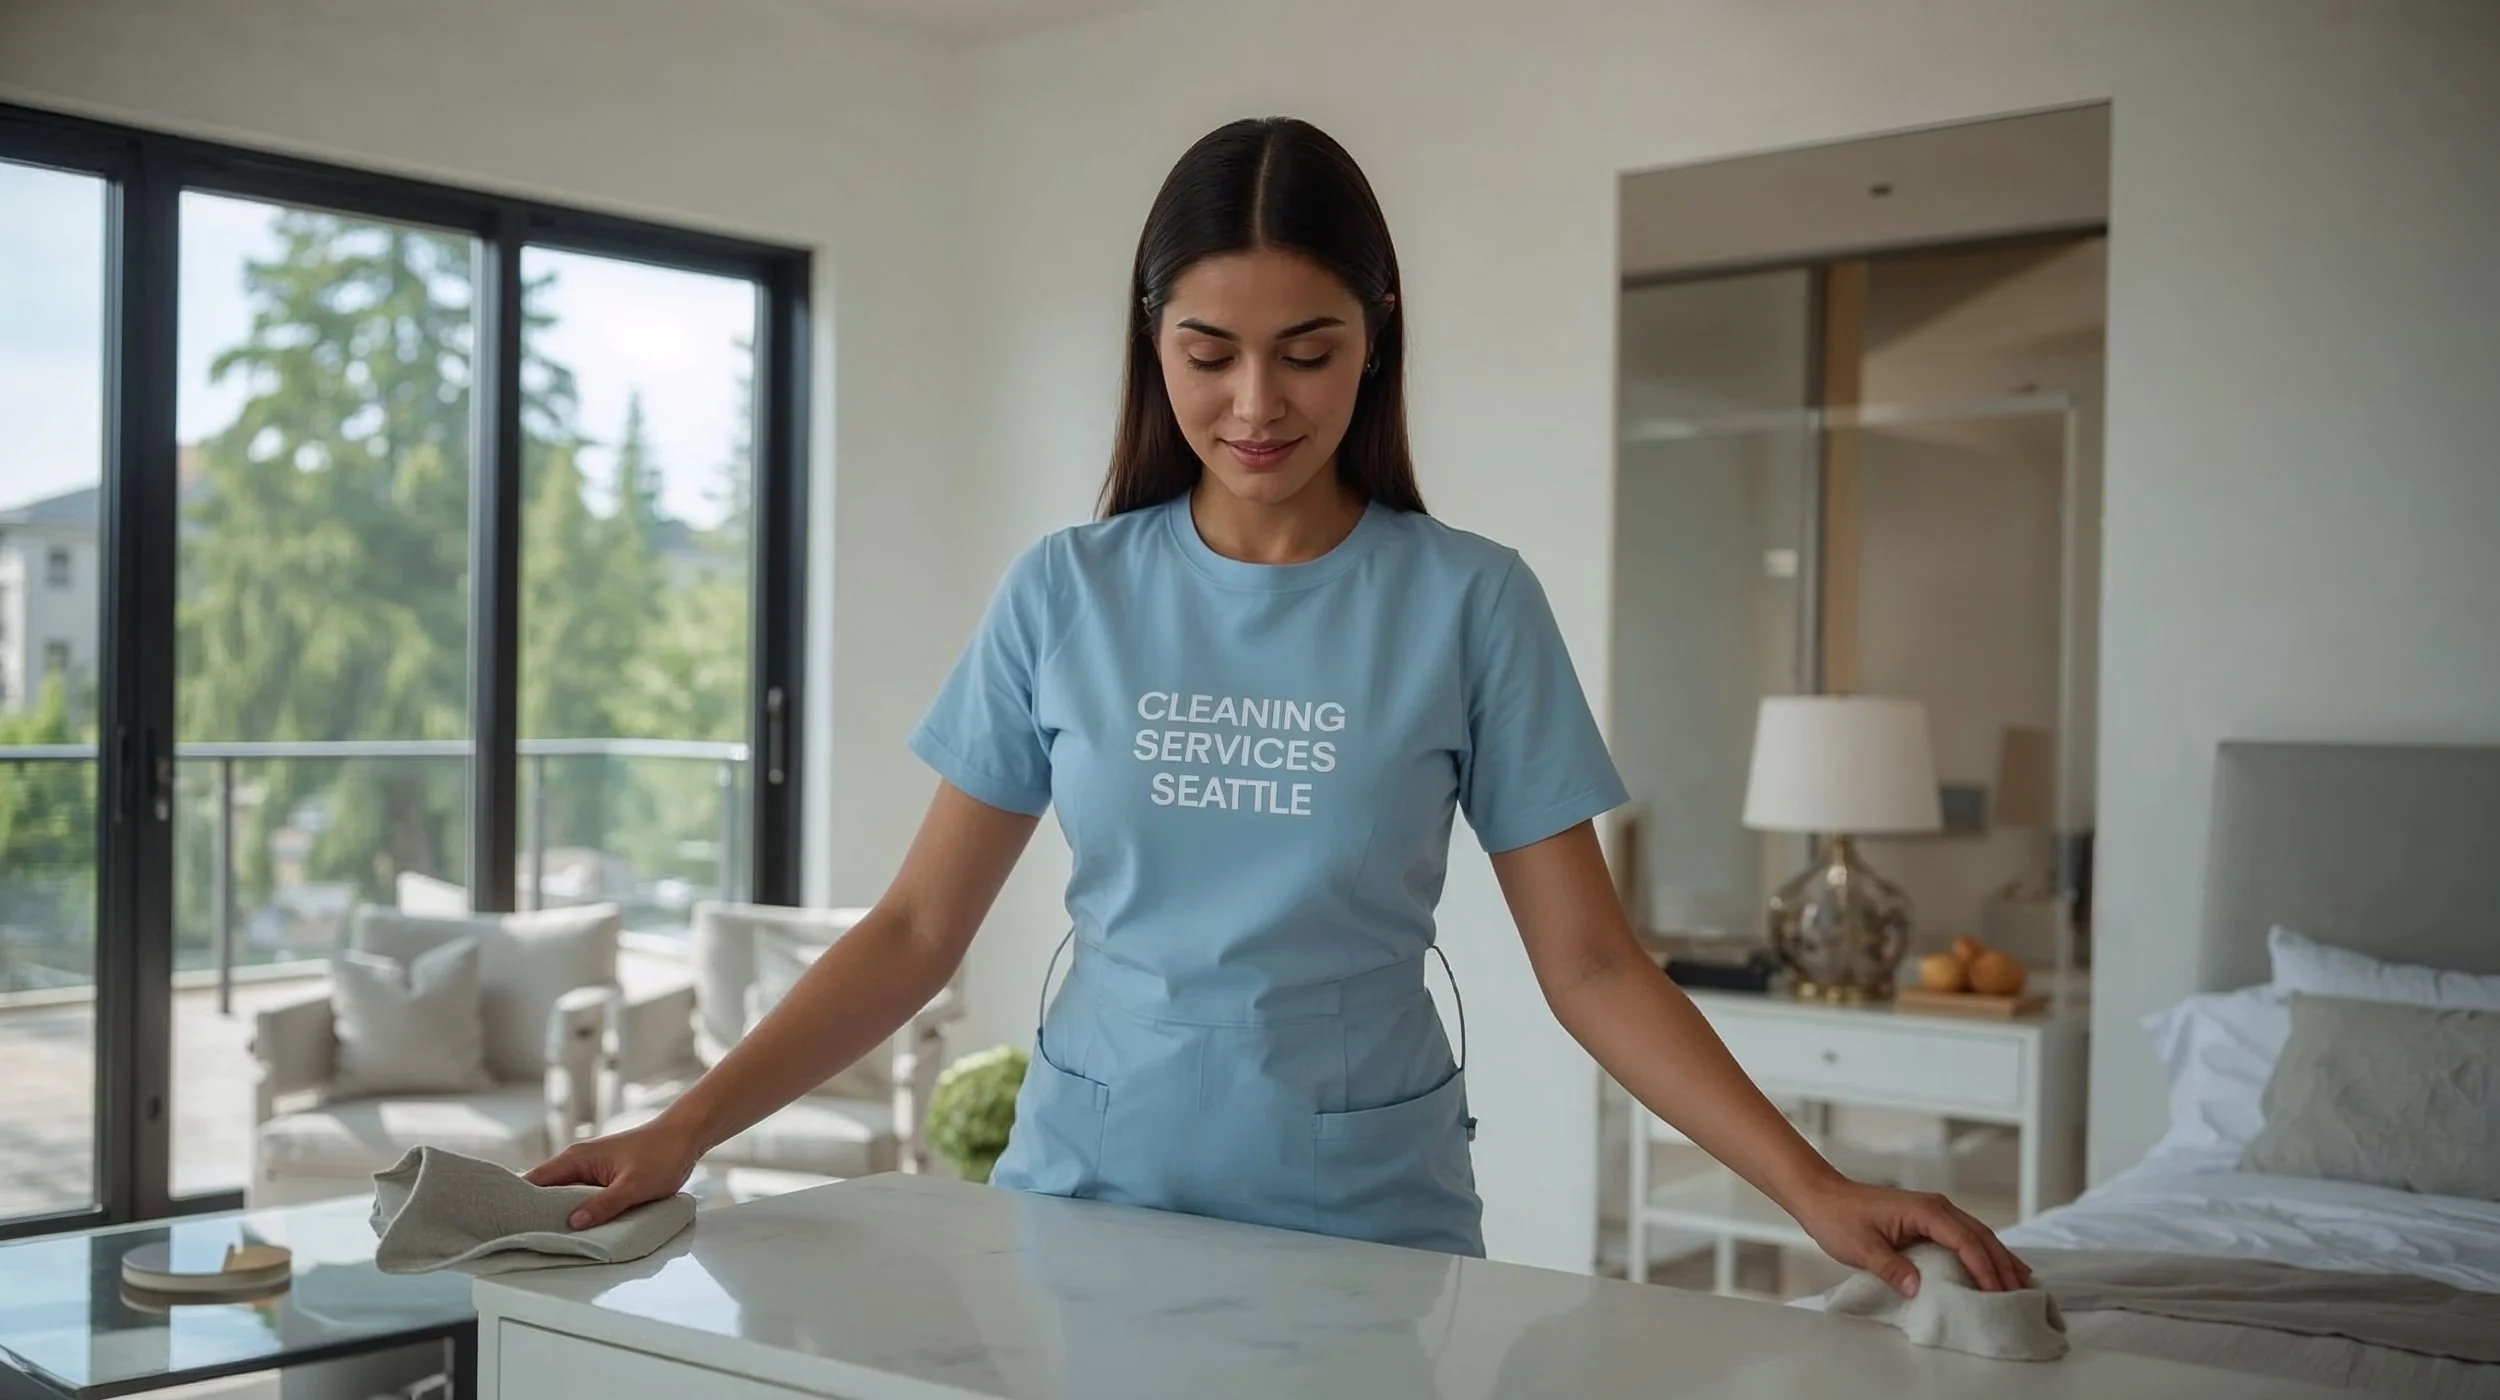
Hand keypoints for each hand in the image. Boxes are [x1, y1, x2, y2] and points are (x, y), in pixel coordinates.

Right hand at [524, 1120, 702, 1230]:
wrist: (686, 1137)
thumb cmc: (661, 1154)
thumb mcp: (632, 1186)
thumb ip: (603, 1205)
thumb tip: (573, 1223)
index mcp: (576, 1158)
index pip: (534, 1181)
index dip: (519, 1201)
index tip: (506, 1224)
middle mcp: (578, 1163)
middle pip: (546, 1192)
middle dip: (537, 1214)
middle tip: (524, 1240)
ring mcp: (591, 1170)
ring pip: (565, 1196)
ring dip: (560, 1215)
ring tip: (547, 1241)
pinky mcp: (604, 1178)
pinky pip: (583, 1197)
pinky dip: (578, 1212)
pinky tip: (578, 1231)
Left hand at [1787, 1177, 2033, 1296]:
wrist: (1823, 1198)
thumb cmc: (1839, 1218)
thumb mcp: (1861, 1248)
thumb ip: (1891, 1268)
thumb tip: (1918, 1288)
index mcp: (1925, 1210)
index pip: (1965, 1241)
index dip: (1984, 1268)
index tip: (1997, 1292)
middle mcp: (1937, 1207)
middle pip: (1981, 1237)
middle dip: (2002, 1265)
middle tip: (2020, 1294)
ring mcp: (1934, 1212)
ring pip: (1978, 1235)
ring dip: (1998, 1258)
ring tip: (2021, 1282)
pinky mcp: (1928, 1220)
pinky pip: (1965, 1236)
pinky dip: (1983, 1251)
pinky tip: (1994, 1265)